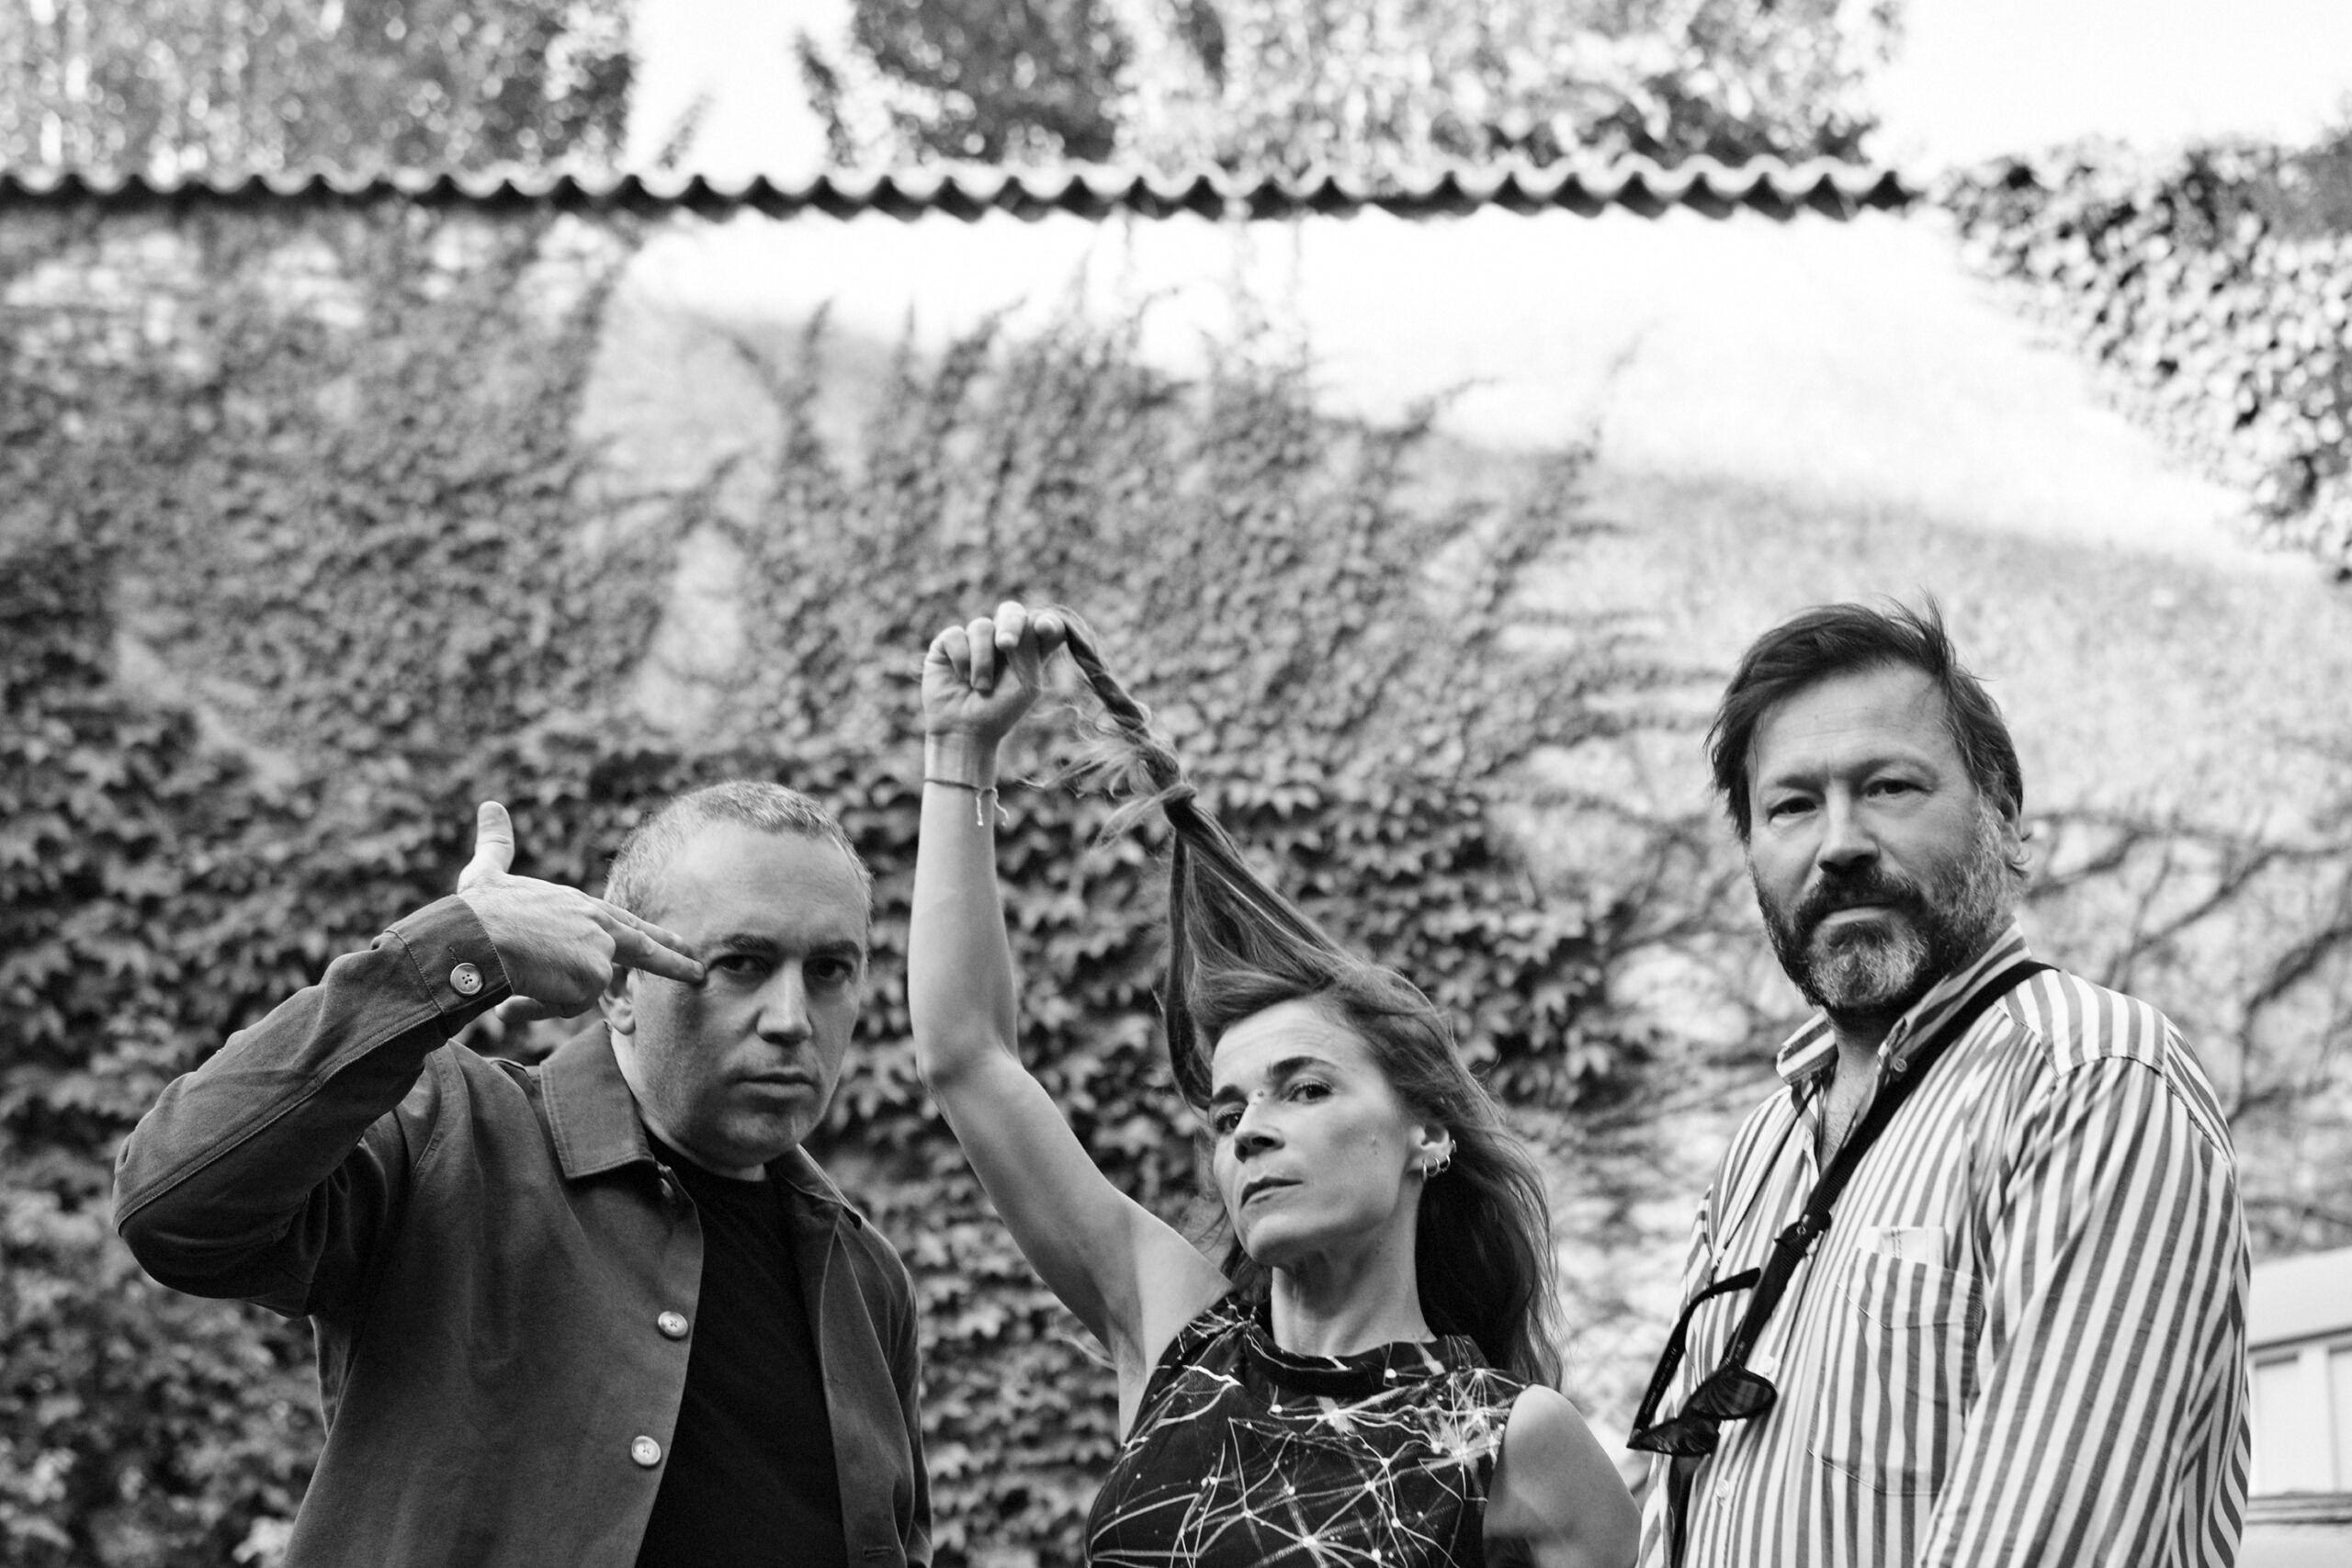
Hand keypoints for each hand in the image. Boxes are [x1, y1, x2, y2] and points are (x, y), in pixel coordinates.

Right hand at [453, 802, 704, 1019]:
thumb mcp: (487, 873)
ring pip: (582, 990)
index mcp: (580, 903)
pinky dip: (540, 1006)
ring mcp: (600, 948)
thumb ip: (497, 843)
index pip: (624, 920)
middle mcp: (597, 923)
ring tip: (517, 983)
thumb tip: (490, 805)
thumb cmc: (478, 908)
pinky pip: (568, 1006)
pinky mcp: (595, 974)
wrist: (475, 935)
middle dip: (674, 960)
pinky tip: (518, 993)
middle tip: (699, 971)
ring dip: (546, 997)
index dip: (650, 932)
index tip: (676, 940)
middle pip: (644, 946)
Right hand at [922, 600, 1067, 753]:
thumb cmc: (1000, 711)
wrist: (965, 730)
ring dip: (982, 661)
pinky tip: (960, 678)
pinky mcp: (948, 645)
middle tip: (1005, 645)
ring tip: (980, 686)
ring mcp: (974, 640)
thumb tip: (1010, 623)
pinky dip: (962, 659)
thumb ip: (1029, 649)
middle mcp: (1002, 640)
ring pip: (981, 626)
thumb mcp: (1026, 682)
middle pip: (1011, 611)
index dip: (1047, 620)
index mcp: (1029, 649)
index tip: (1045, 629)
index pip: (1042, 623)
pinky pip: (956, 635)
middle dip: (1010, 624)